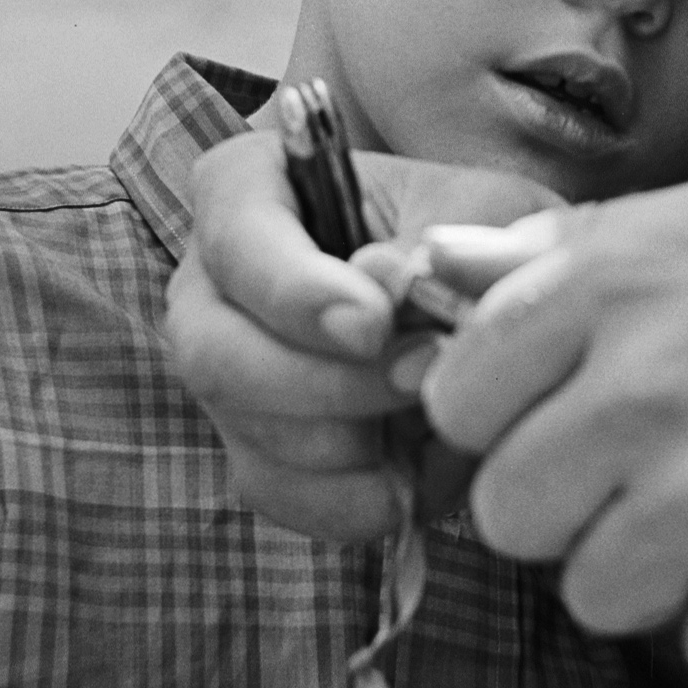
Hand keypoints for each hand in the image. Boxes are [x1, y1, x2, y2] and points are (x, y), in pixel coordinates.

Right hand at [163, 131, 554, 539]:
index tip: (374, 325)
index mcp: (244, 191)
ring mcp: (225, 377)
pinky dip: (359, 497)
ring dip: (357, 444)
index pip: (238, 243)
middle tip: (422, 377)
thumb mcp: (478, 208)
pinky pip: (282, 495)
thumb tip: (390, 285)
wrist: (475, 290)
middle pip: (217, 357)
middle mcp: (209, 288)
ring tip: (439, 414)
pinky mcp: (255, 451)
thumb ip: (442, 239)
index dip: (298, 294)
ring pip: (251, 434)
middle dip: (328, 384)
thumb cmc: (467, 232)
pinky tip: (422, 466)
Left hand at [417, 168, 687, 680]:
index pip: (458, 394)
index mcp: (622, 282)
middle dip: (575, 510)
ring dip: (660, 578)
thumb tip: (444, 277)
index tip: (566, 425)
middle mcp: (650, 387)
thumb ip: (586, 251)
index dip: (506, 421)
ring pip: (593, 594)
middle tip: (662, 484)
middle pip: (508, 511)